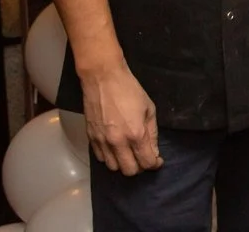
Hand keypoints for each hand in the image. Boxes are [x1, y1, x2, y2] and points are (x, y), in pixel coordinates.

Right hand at [79, 60, 161, 175]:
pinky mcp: (90, 138)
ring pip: (113, 167)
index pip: (146, 162)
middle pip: (129, 171)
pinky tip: (116, 148)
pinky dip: (110, 157)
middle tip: (143, 157)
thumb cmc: (129, 90)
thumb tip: (154, 151)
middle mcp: (117, 142)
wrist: (103, 79)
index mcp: (135, 134)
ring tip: (129, 153)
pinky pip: (101, 158)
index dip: (155, 164)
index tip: (157, 160)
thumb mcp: (149, 109)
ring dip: (123, 163)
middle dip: (140, 167)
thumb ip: (152, 133)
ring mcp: (102, 141)